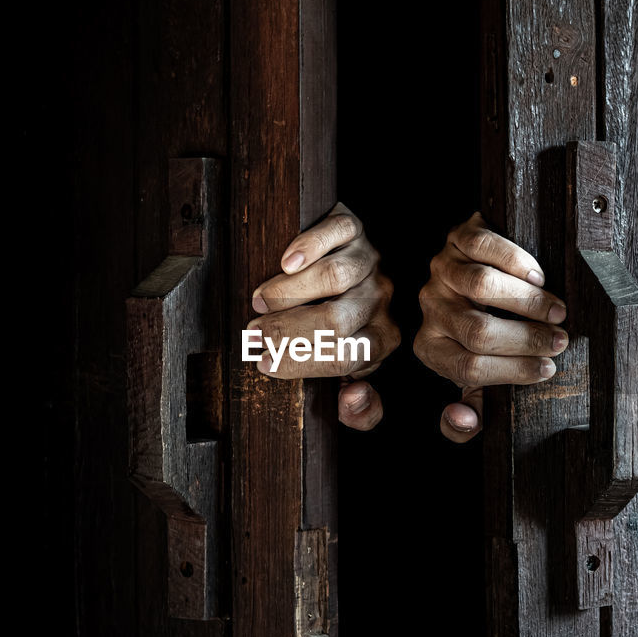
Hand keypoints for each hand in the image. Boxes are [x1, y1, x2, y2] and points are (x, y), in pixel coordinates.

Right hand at [247, 203, 399, 429]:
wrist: (356, 268)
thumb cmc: (348, 327)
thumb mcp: (356, 373)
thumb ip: (361, 408)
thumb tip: (352, 402)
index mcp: (383, 339)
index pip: (345, 357)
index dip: (301, 363)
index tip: (264, 363)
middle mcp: (381, 299)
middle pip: (336, 320)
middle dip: (288, 331)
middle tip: (254, 334)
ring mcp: (369, 260)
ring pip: (335, 277)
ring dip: (290, 292)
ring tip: (260, 302)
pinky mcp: (354, 227)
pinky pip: (338, 231)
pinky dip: (309, 245)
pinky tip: (285, 261)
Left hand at [414, 212, 567, 441]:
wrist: (484, 272)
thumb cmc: (488, 332)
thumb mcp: (479, 374)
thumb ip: (474, 409)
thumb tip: (463, 421)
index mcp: (432, 349)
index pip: (469, 368)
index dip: (513, 371)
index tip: (549, 368)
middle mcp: (431, 309)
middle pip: (477, 331)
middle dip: (525, 339)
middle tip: (560, 340)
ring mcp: (441, 271)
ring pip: (482, 287)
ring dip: (527, 301)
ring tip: (557, 309)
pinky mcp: (456, 237)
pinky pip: (482, 246)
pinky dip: (515, 261)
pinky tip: (538, 275)